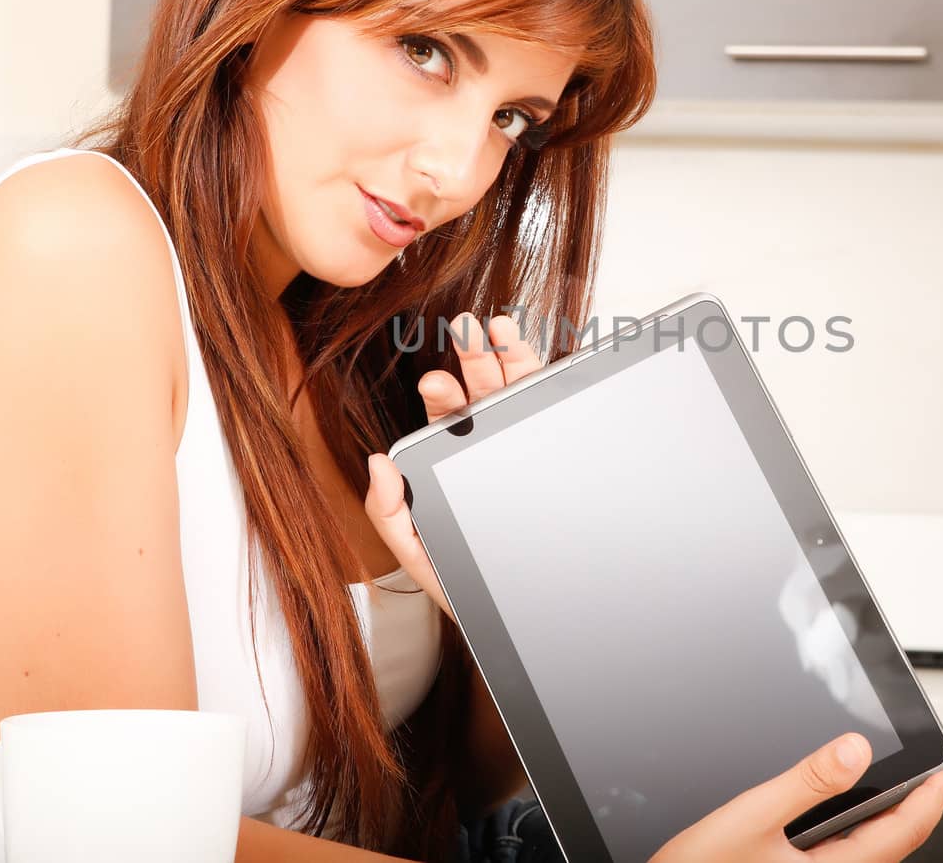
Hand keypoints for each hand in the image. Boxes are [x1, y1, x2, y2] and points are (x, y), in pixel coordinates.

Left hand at [365, 313, 542, 622]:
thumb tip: (377, 463)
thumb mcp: (418, 556)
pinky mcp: (565, 447)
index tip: (435, 381)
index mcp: (455, 461)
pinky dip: (563, 375)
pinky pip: (562, 406)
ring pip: (520, 389)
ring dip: (513, 353)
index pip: (445, 416)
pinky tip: (563, 352)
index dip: (440, 393)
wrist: (532, 616)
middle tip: (466, 328)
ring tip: (504, 326)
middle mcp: (492, 446)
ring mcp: (529, 443)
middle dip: (474, 357)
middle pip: (483, 391)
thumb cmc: (468, 587)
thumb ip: (389, 514)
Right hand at [650, 733, 942, 862]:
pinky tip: (853, 820)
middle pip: (893, 846)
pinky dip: (863, 833)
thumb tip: (856, 748)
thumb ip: (806, 783)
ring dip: (895, 822)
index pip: (902, 832)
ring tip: (910, 794)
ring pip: (871, 854)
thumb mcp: (751, 818)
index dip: (935, 799)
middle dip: (921, 810)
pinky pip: (846, 858)